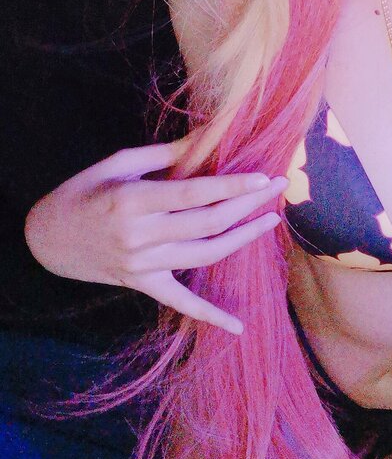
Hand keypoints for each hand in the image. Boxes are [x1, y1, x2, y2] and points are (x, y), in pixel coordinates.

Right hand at [24, 135, 286, 334]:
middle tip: (277, 185)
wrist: (46, 237)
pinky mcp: (143, 284)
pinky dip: (211, 316)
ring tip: (270, 219)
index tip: (264, 176)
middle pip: (208, 223)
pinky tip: (238, 325)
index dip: (233, 186)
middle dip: (248, 204)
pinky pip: (182, 303)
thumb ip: (167, 153)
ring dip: (242, 238)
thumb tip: (209, 133)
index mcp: (134, 201)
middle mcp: (141, 237)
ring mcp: (142, 266)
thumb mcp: (119, 162)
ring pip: (205, 255)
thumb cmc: (85, 190)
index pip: (195, 194)